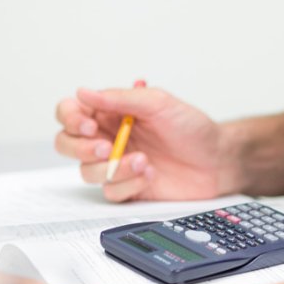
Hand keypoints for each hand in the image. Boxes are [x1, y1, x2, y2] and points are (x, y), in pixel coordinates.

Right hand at [55, 85, 238, 201]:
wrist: (217, 159)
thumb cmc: (192, 127)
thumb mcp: (159, 103)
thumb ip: (120, 98)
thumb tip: (83, 92)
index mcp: (111, 112)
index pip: (71, 112)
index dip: (71, 119)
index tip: (89, 125)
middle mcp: (109, 137)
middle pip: (67, 143)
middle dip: (81, 148)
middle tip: (106, 148)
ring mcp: (116, 163)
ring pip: (87, 171)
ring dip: (113, 168)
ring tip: (143, 160)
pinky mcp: (127, 187)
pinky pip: (110, 191)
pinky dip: (128, 183)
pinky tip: (149, 173)